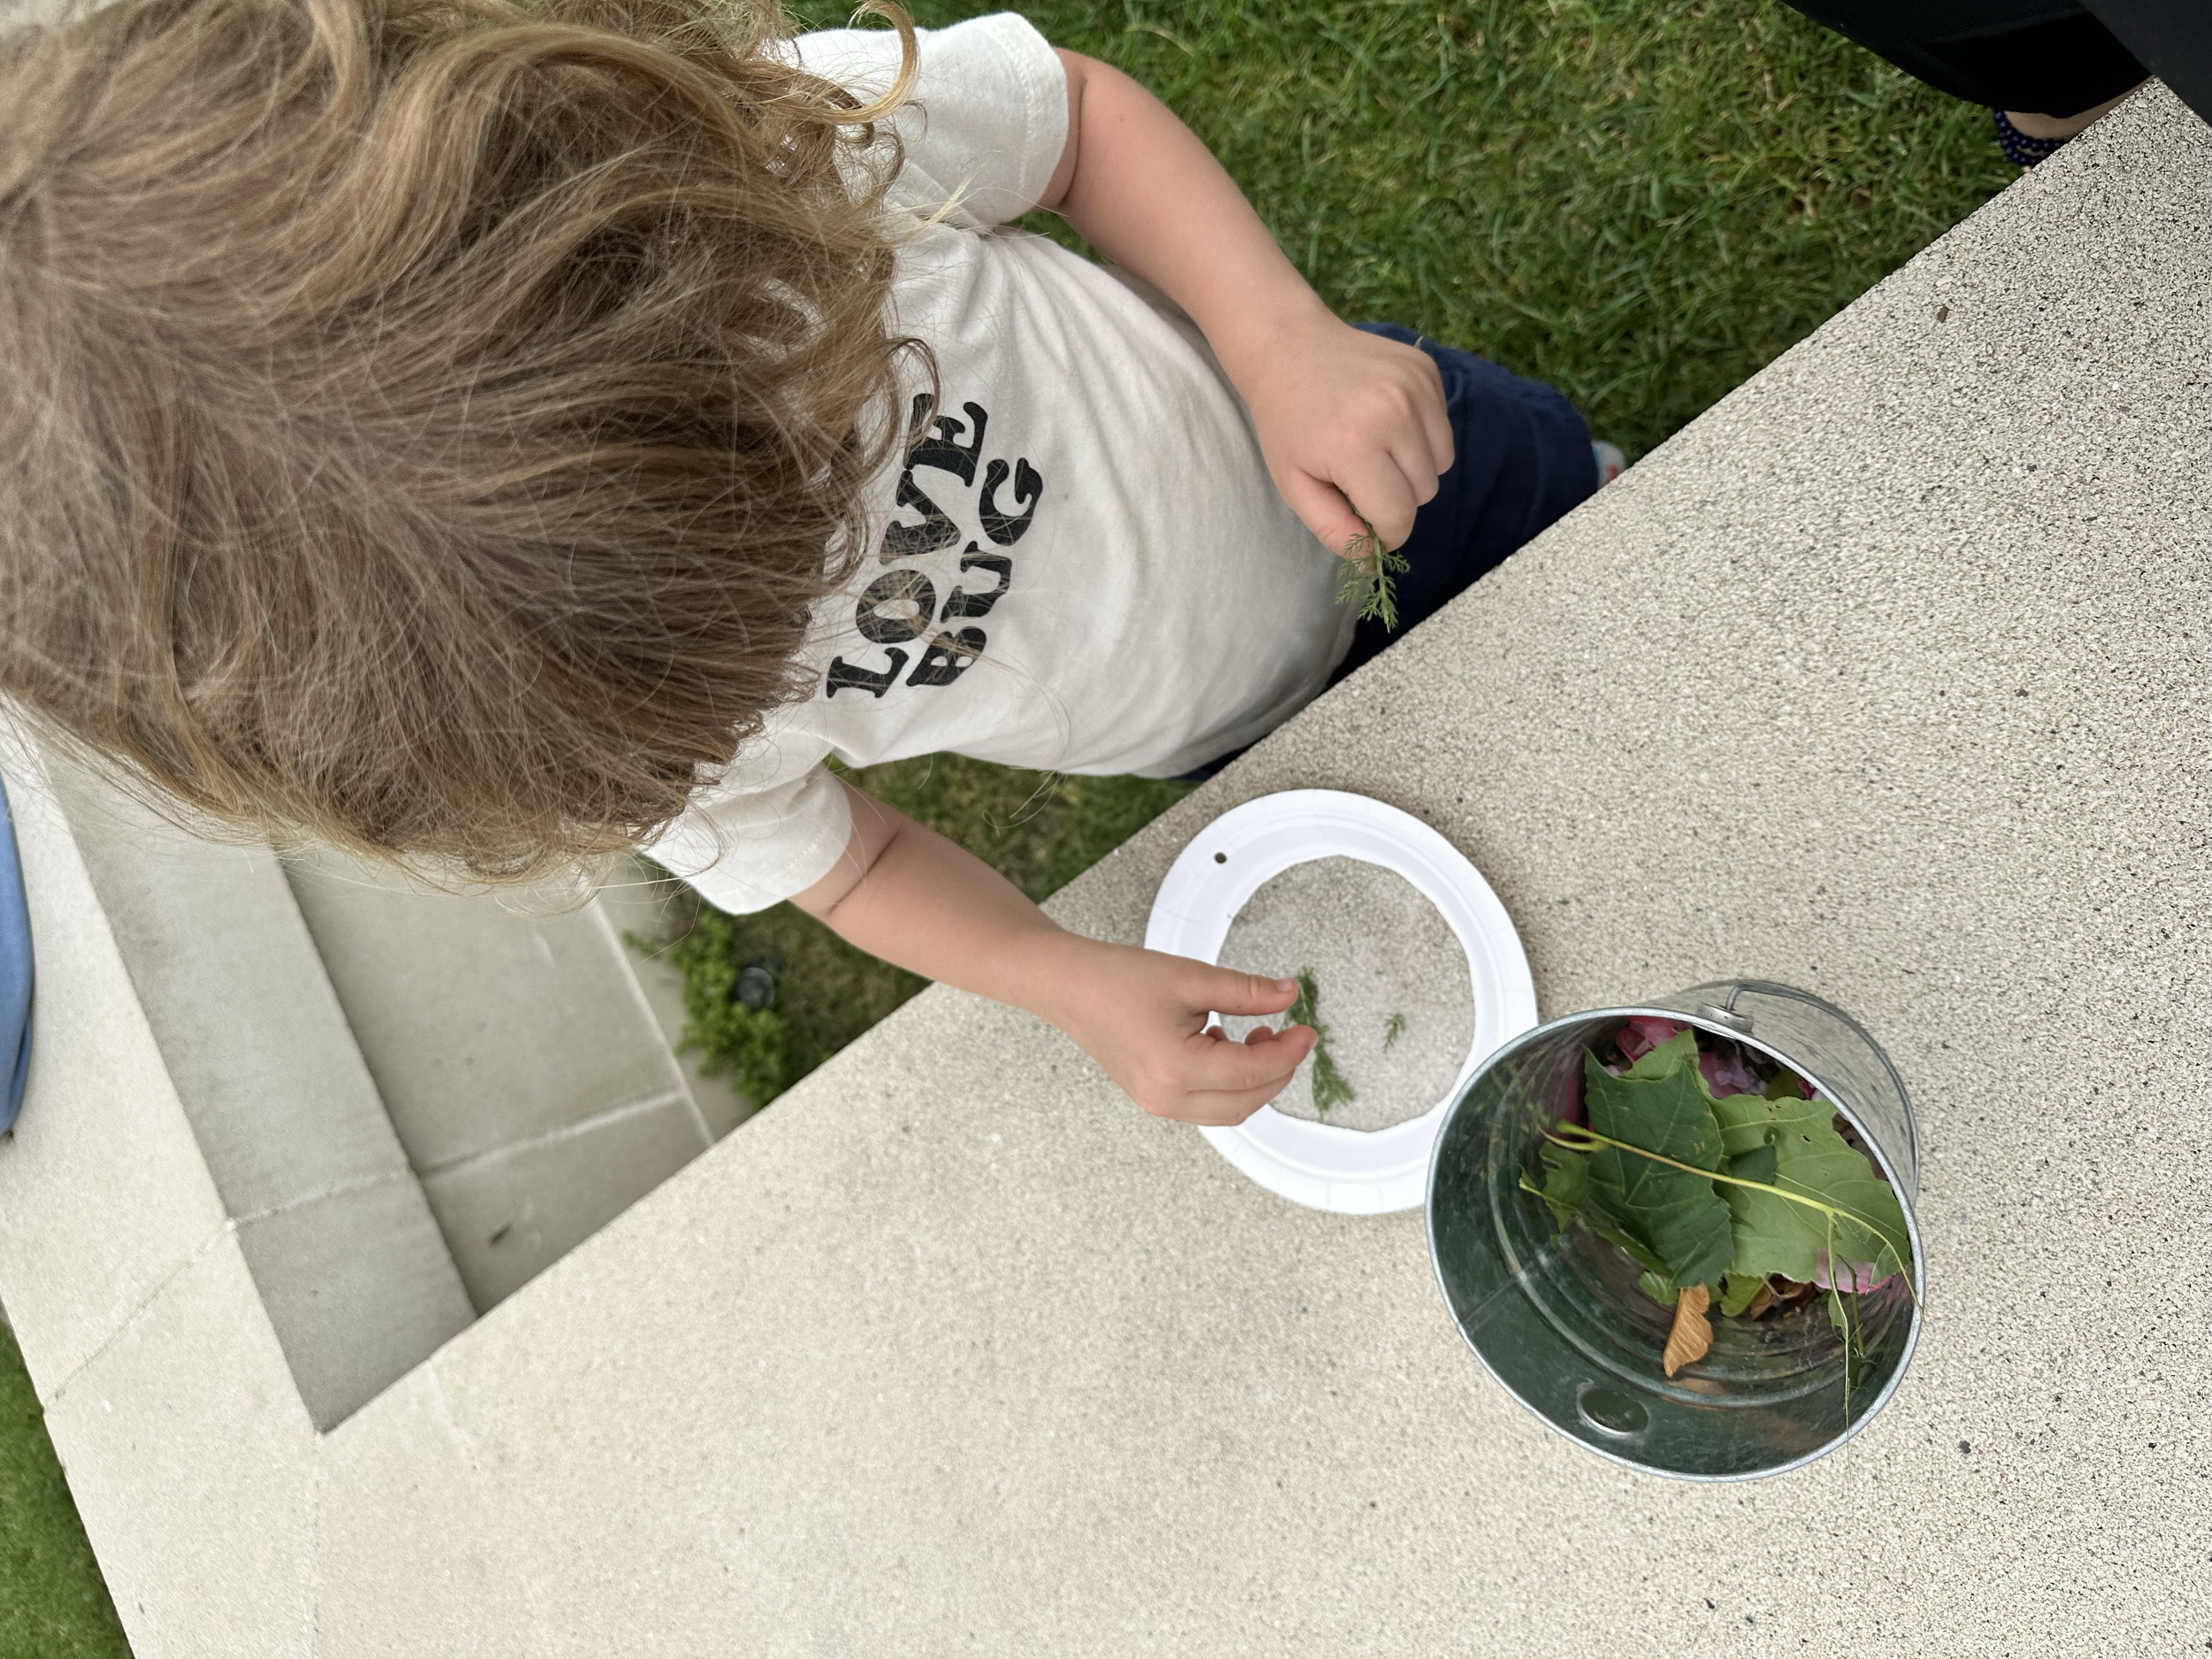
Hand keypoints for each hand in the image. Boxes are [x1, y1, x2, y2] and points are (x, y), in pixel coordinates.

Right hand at [1037, 937, 1316, 1124]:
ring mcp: (1158, 1103)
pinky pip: (1207, 1104)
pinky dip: (1229, 1082)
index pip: (1253, 1072)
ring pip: (1229, 1110)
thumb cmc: (1117, 979)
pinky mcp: (1154, 1098)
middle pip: (1247, 1102)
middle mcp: (1167, 1098)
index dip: (1289, 1052)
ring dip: (1254, 1079)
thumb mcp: (1191, 978)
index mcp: (1177, 1069)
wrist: (1067, 986)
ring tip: (1257, 1035)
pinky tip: (1225, 1043)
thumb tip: (1289, 996)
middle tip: (1291, 1034)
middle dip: (1278, 1070)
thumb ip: (1246, 992)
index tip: (1307, 1030)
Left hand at [1233, 315, 1453, 555]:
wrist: (1289, 347)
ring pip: (1441, 463)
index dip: (1387, 533)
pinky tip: (1386, 419)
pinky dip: (1422, 435)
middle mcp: (1393, 413)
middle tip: (1361, 476)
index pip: (1399, 516)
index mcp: (1355, 445)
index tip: (1369, 525)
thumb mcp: (1295, 484)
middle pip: (1425, 492)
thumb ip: (1334, 529)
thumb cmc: (1287, 423)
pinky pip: (1443, 428)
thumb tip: (1372, 562)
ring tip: (1376, 449)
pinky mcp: (1427, 370)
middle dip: (1397, 497)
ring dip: (1414, 468)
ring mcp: (1415, 387)